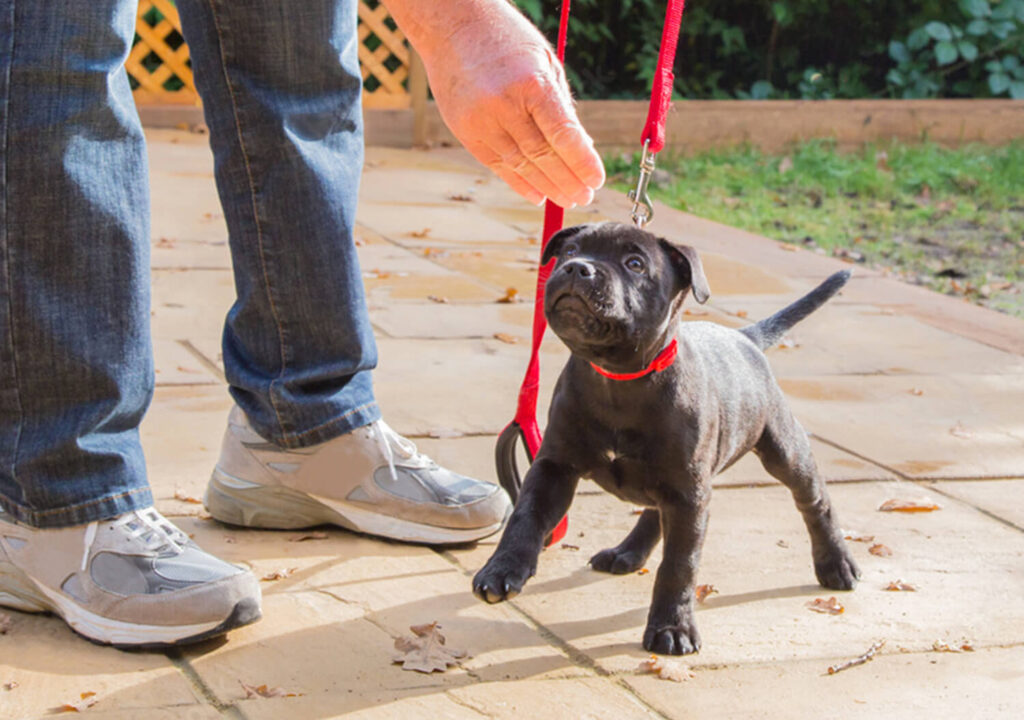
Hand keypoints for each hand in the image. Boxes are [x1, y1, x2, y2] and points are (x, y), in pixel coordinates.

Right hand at [394, 1, 604, 207]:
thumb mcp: (544, 62)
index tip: (597, 180)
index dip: (582, 162)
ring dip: (547, 186)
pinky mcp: (465, 131)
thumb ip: (561, 105)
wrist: (451, 23)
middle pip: (542, 156)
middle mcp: (504, 104)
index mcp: (531, 83)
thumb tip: (581, 147)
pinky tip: (537, 194)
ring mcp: (481, 120)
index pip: (563, 134)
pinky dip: (519, 182)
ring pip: (520, 165)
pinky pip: (496, 165)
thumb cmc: (506, 39)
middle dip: (568, 181)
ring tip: (567, 198)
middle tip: (585, 196)